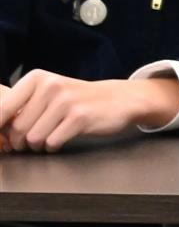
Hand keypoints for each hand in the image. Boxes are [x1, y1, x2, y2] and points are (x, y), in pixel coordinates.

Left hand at [0, 70, 177, 149]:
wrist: (118, 99)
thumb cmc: (78, 100)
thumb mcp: (49, 93)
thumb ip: (24, 105)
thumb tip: (0, 128)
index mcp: (37, 78)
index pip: (3, 108)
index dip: (0, 128)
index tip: (4, 138)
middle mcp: (50, 87)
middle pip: (18, 127)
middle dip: (20, 141)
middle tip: (28, 143)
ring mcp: (66, 102)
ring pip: (34, 137)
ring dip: (37, 146)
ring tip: (45, 141)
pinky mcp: (80, 118)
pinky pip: (53, 142)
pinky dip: (53, 147)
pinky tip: (59, 141)